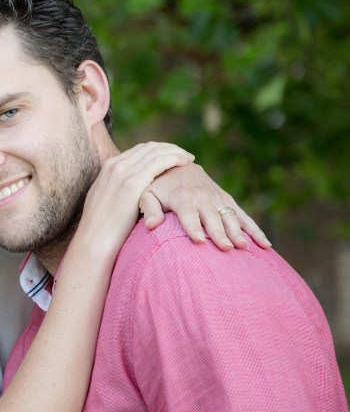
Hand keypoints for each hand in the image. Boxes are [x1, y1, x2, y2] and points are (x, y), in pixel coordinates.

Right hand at [77, 142, 193, 262]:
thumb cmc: (101, 228)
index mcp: (108, 167)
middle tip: (184, 155)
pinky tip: (184, 163)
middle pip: (148, 147)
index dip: (158, 151)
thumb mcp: (104, 200)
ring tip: (188, 158)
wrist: (93, 239)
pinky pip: (159, 162)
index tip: (171, 156)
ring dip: (175, 152)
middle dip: (168, 148)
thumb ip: (115, 190)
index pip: (138, 150)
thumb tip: (125, 192)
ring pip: (155, 151)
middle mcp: (115, 165)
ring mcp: (123, 172)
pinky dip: (174, 159)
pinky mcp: (133, 183)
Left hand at [138, 163, 270, 249]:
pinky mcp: (227, 200)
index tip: (200, 240)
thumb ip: (149, 209)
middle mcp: (202, 197)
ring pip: (230, 216)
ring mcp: (217, 198)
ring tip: (243, 247)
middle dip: (219, 232)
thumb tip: (151, 226)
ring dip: (237, 231)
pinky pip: (243, 216)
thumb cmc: (158, 186)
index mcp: (182, 197)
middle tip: (225, 248)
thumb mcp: (147, 194)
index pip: (188, 215)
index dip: (193, 227)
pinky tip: (265, 245)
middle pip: (212, 218)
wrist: (177, 164)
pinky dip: (255, 230)